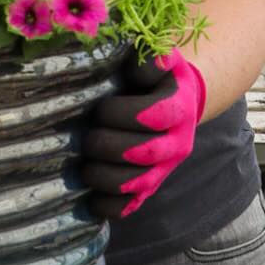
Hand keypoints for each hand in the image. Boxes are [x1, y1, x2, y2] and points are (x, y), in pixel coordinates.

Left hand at [80, 49, 207, 220]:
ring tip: (84, 167)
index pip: (154, 115)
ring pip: (136, 183)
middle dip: (107, 145)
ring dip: (104, 177)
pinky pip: (131, 206)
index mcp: (180, 107)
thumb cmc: (155, 78)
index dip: (122, 113)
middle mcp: (178, 142)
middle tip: (86, 137)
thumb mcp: (160, 60)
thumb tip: (137, 64)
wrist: (177, 103)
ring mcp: (165, 169)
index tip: (101, 108)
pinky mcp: (150, 188)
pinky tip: (89, 197)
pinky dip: (108, 205)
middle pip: (144, 152)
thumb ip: (151, 58)